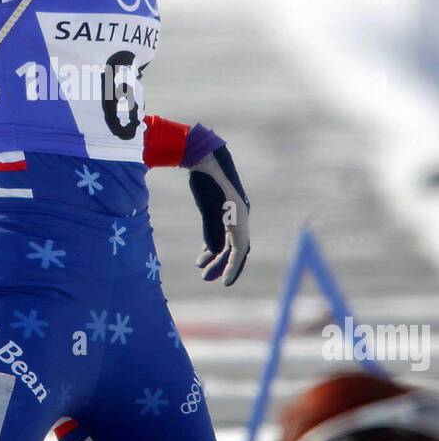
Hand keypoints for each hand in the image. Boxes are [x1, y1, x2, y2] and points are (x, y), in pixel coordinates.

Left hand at [188, 145, 249, 286]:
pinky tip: (204, 252)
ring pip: (227, 241)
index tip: (224, 283)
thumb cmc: (206, 182)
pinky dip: (213, 243)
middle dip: (222, 264)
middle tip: (205, 277)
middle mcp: (240, 217)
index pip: (240, 249)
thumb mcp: (208, 208)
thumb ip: (212, 231)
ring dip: (216, 255)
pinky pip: (222, 232)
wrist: (204, 156)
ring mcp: (232, 213)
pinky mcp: (223, 209)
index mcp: (240, 217)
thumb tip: (216, 252)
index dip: (233, 267)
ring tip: (201, 267)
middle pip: (234, 248)